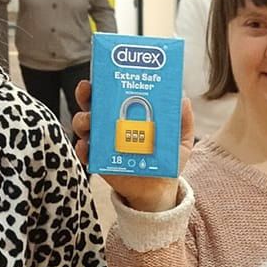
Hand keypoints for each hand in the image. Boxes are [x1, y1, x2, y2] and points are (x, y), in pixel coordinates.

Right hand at [72, 77, 193, 212]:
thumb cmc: (166, 161)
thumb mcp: (179, 141)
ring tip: (91, 121)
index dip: (103, 83)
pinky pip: (85, 153)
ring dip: (83, 120)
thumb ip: (183, 122)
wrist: (158, 190)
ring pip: (84, 125)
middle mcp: (111, 125)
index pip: (113, 94)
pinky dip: (82, 148)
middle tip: (88, 90)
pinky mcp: (98, 161)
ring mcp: (103, 142)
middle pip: (92, 105)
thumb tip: (184, 100)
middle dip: (86, 95)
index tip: (100, 76)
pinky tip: (86, 145)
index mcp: (128, 114)